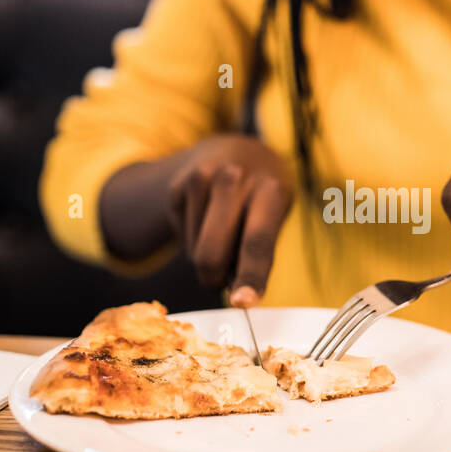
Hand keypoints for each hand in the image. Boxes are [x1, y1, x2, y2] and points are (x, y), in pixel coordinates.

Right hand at [166, 135, 293, 305]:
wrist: (233, 149)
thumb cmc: (261, 196)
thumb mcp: (274, 211)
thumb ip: (259, 249)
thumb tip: (237, 294)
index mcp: (269, 190)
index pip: (258, 242)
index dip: (251, 276)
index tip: (243, 302)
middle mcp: (234, 179)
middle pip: (213, 255)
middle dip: (215, 279)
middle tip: (223, 279)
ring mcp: (201, 178)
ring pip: (195, 252)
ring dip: (205, 258)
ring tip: (221, 231)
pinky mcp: (176, 186)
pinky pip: (181, 237)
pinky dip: (193, 239)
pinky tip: (205, 217)